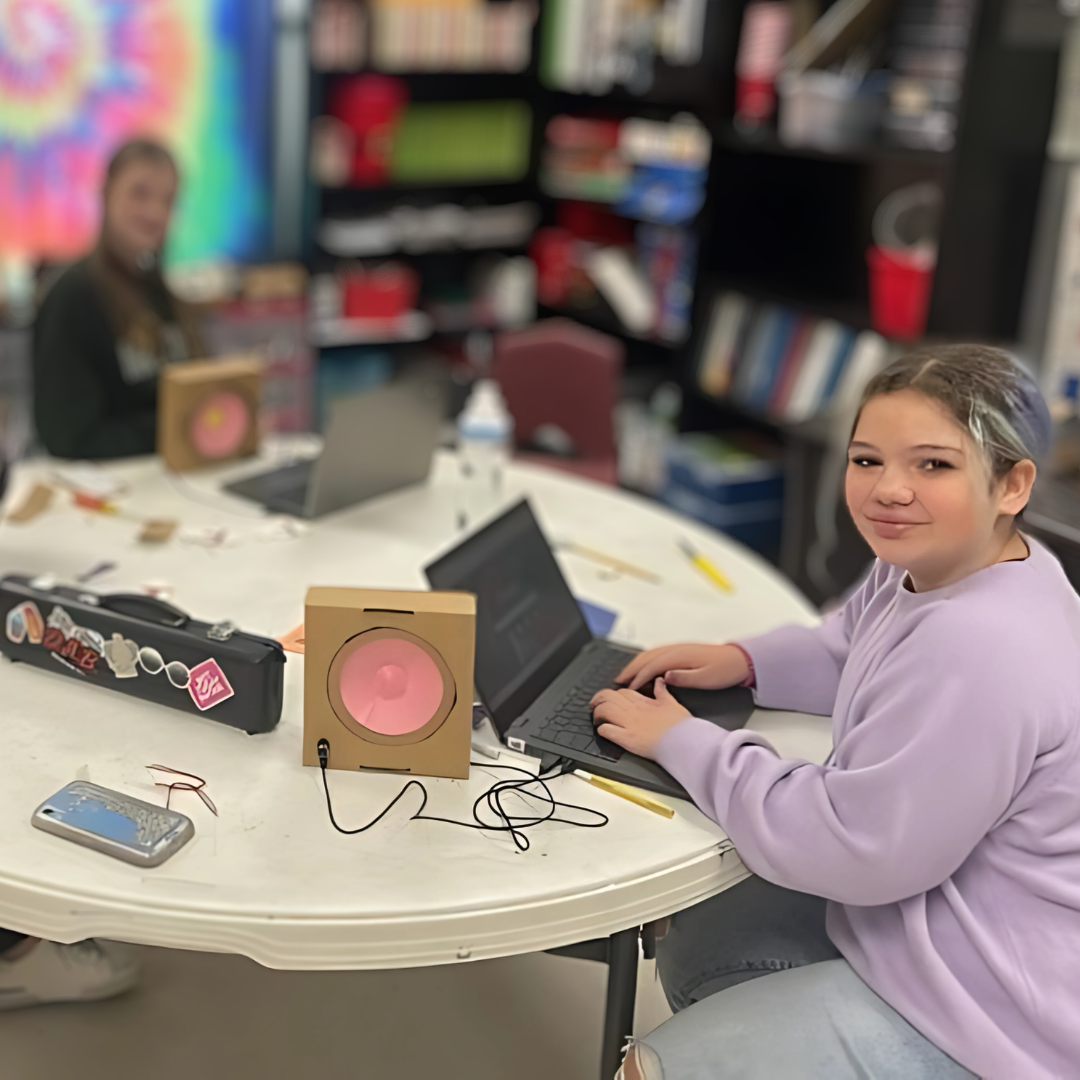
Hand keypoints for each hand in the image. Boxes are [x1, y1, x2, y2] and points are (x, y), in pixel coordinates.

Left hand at [590, 678, 690, 760]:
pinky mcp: (627, 739)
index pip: (622, 692)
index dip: (613, 694)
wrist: (684, 741)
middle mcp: (634, 710)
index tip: (610, 698)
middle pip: (608, 697)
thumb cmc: (681, 726)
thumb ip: (662, 692)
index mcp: (644, 702)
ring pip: (604, 711)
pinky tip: (602, 731)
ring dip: (597, 714)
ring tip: (596, 719)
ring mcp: (629, 724)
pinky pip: (607, 731)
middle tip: (594, 706)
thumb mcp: (673, 703)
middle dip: (598, 700)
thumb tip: (659, 681)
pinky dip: (602, 730)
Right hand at [615, 643, 749, 691]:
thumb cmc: (725, 670)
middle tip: (617, 681)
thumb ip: (685, 678)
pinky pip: (656, 654)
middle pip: (646, 658)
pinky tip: (643, 668)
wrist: (740, 659)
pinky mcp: (680, 651)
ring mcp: (677, 649)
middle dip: (630, 669)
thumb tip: (665, 677)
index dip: (639, 678)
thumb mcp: (707, 678)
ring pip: (649, 655)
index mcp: (680, 656)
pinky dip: (644, 661)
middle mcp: (676, 650)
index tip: (629, 689)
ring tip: (625, 675)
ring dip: (635, 664)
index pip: (652, 666)